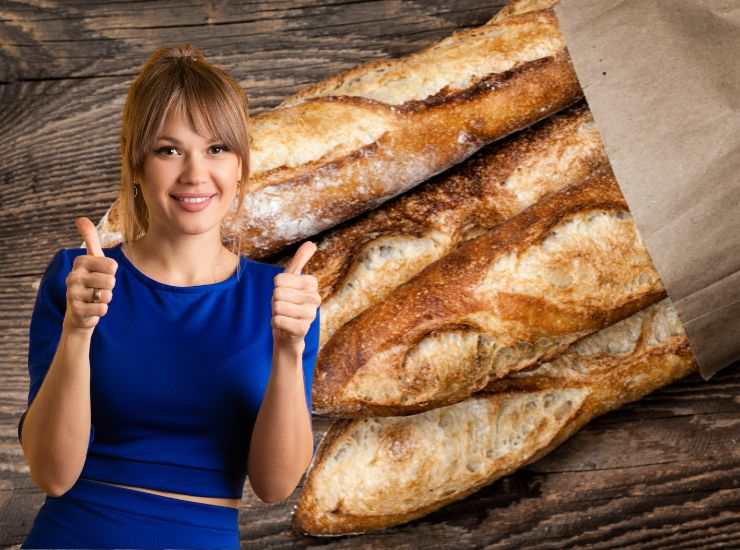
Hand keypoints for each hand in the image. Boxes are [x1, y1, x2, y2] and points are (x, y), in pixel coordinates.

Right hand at [62, 217, 117, 333]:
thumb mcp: (92, 259)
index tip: (100, 275)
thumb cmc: (90, 281)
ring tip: (94, 298)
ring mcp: (73, 294)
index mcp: (80, 262)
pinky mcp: (76, 310)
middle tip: (98, 288)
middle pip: (111, 281)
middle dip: (109, 287)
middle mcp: (73, 276)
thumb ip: (90, 239)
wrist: (79, 312)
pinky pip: (103, 309)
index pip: (113, 266)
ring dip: (105, 299)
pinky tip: (92, 309)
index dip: (111, 273)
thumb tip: (80, 218)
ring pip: (108, 295)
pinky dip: (102, 310)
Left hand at [271, 241, 320, 353]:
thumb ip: (300, 260)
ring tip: (284, 315)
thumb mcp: (292, 279)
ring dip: (275, 312)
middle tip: (283, 306)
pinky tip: (284, 326)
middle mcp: (315, 298)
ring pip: (278, 306)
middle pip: (278, 292)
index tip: (284, 293)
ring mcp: (311, 315)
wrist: (288, 333)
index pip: (280, 278)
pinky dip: (275, 323)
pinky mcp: (303, 330)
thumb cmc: (288, 303)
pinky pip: (278, 321)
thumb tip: (312, 243)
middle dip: (275, 301)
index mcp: (312, 284)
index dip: (276, 286)